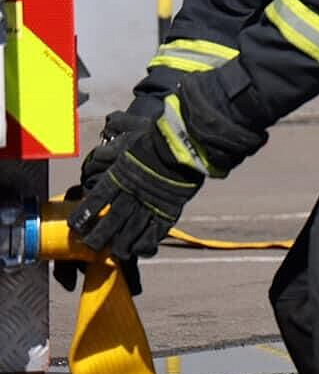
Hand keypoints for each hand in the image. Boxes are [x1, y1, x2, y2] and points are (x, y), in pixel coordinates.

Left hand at [68, 103, 205, 263]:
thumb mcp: (134, 128)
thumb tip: (110, 120)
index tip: (77, 226)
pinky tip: (140, 251)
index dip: (83, 217)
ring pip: (128, 235)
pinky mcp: (167, 212)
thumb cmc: (159, 136)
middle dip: (97, 239)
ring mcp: (148, 206)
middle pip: (107, 225)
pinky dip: (146, 246)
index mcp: (117, 178)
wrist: (187, 145)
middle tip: (91, 245)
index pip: (93, 203)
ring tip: (115, 253)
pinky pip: (154, 235)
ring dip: (119, 247)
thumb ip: (119, 127)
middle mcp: (129, 196)